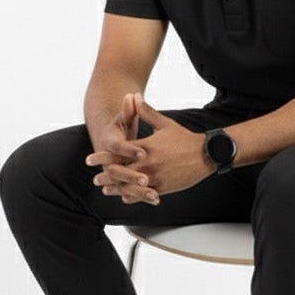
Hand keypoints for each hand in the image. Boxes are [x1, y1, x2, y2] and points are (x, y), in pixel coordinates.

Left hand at [87, 94, 211, 203]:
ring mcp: (155, 178)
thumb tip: (134, 98)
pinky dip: (133, 196)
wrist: (206, 154)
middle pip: (120, 172)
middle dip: (106, 176)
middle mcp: (148, 164)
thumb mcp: (164, 124)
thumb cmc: (184, 138)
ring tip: (106, 189)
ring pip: (130, 186)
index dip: (102, 156)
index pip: (118, 153)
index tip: (89, 159)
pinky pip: (144, 194)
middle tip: (95, 179)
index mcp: (146, 148)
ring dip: (116, 188)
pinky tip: (125, 197)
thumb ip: (146, 112)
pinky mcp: (163, 187)